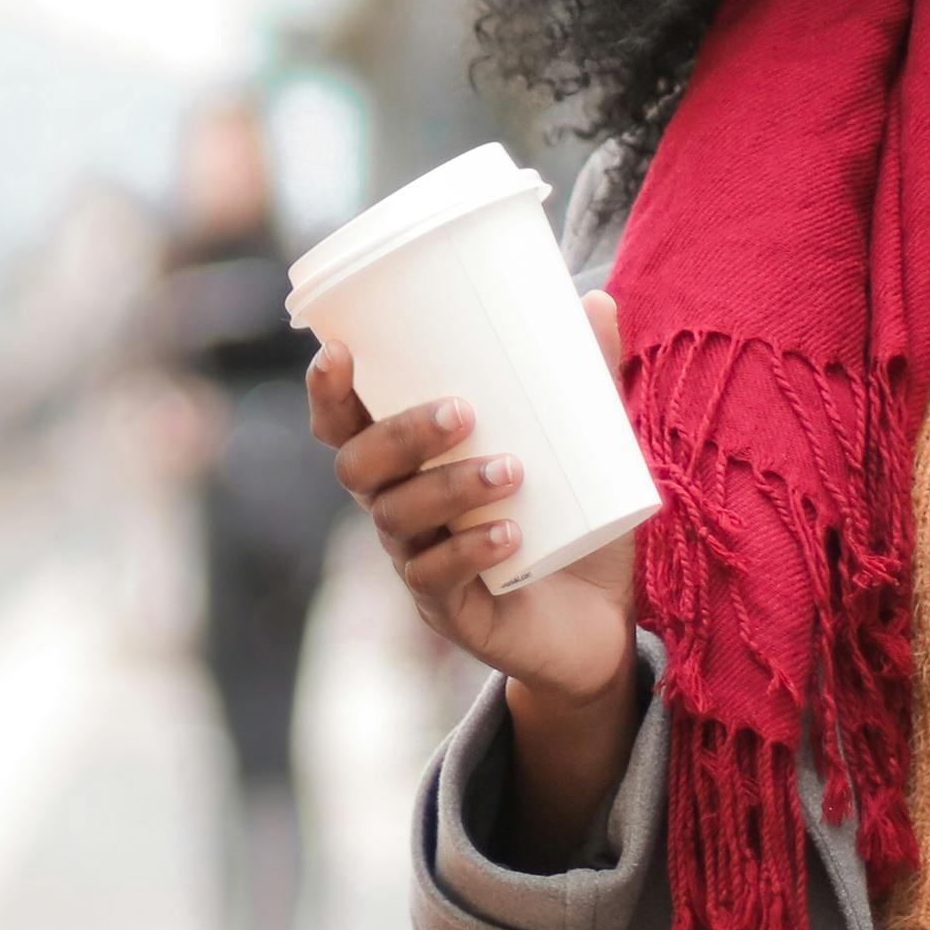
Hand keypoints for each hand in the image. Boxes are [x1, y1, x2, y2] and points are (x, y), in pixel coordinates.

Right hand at [311, 307, 644, 834]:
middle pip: (358, 469)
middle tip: (462, 411)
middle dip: (400, 434)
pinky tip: (507, 536)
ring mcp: (419, 566)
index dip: (328, 393)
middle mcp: (400, 513)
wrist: (601, 631)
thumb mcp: (588, 449)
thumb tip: (598, 298)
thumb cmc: (575, 527)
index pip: (345, 427)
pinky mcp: (453, 613)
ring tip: (510, 471)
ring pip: (397, 520)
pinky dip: (469, 552)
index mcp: (410, 467)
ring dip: (447, 488)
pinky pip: (439, 581)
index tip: (340, 351)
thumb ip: (588, 379)